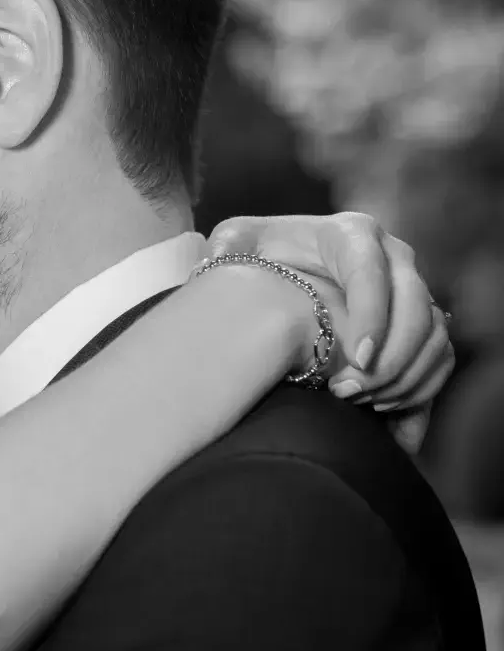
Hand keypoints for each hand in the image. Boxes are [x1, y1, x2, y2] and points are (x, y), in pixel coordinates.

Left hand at [206, 213, 453, 452]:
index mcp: (349, 233)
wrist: (280, 269)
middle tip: (349, 393)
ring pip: (434, 335)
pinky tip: (387, 417)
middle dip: (390, 356)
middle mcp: (391, 256)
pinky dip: (420, 390)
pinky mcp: (421, 321)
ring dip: (405, 377)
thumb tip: (210, 265)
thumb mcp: (235, 243)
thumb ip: (225, 248)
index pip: (371, 270)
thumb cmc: (257, 255)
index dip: (371, 314)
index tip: (356, 358)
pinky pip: (439, 358)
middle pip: (415, 306)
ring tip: (362, 406)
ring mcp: (412, 288)